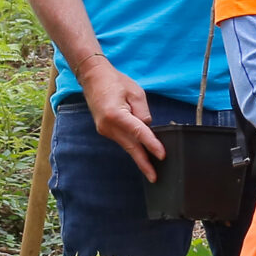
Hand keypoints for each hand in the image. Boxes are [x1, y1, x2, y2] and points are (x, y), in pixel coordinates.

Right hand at [76, 54, 165, 173]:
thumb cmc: (116, 82)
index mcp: (116, 114)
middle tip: (154, 178)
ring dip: (139, 155)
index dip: (151, 145)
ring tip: (151, 169)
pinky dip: (132, 145)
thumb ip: (143, 113)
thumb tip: (147, 129)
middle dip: (143, 163)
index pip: (139, 133)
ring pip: (126, 145)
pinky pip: (122, 140)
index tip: (162, 155)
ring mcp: (104, 130)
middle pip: (131, 147)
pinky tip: (141, 152)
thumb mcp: (136, 93)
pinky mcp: (104, 130)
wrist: (93, 77)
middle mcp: (108, 126)